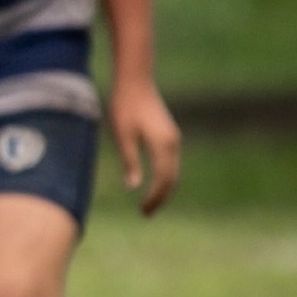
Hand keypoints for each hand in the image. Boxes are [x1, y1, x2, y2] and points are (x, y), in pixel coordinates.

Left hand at [109, 74, 180, 213]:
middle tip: (146, 214)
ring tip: (149, 204)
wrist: (135, 82)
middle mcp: (174, 143)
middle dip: (161, 198)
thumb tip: (133, 186)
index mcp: (163, 144)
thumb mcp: (122, 136)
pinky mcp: (169, 135)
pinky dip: (165, 177)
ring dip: (164, 189)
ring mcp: (173, 138)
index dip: (154, 198)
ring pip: (173, 171)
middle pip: (172, 178)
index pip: (163, 179)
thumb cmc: (125, 106)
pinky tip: (154, 185)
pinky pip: (171, 162)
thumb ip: (129, 161)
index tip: (143, 211)